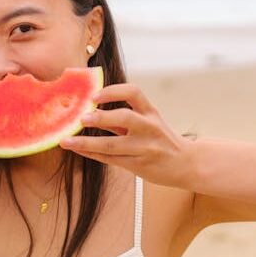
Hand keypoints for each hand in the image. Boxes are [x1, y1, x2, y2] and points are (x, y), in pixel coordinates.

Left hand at [58, 83, 194, 188]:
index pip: (133, 93)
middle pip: (124, 118)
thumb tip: (93, 109)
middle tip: (81, 118)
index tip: (95, 95)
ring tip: (68, 141)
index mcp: (151, 112)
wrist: (187, 164)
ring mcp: (143, 148)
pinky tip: (78, 150)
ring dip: (86, 143)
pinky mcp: (137, 165)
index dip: (112, 92)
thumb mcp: (151, 122)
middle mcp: (149, 128)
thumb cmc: (163, 140)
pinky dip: (91, 154)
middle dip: (101, 117)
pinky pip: (110, 159)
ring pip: (112, 145)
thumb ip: (127, 116)